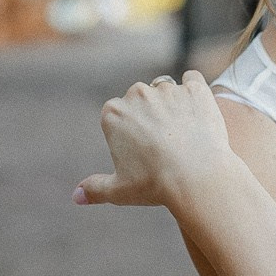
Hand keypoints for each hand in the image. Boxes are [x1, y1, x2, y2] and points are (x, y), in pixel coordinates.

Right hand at [73, 70, 233, 210]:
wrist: (198, 179)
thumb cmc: (156, 185)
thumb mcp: (120, 191)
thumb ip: (95, 189)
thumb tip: (76, 196)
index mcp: (113, 113)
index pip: (118, 112)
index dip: (130, 129)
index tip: (141, 146)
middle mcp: (137, 94)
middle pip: (141, 97)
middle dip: (150, 112)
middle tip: (164, 139)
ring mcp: (168, 89)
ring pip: (166, 88)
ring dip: (173, 102)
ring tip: (184, 130)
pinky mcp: (195, 89)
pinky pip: (193, 79)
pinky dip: (195, 91)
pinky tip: (198, 109)